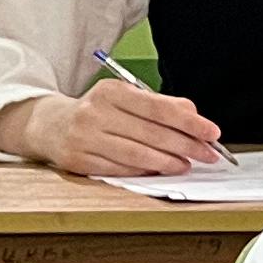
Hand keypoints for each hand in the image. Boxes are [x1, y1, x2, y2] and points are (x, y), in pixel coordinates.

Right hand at [6, 80, 221, 175]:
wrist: (50, 125)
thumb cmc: (98, 111)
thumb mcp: (126, 98)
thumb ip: (161, 105)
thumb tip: (195, 117)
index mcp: (110, 91)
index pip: (158, 108)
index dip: (189, 123)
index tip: (212, 133)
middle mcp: (94, 113)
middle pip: (151, 133)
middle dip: (186, 146)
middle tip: (208, 154)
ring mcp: (84, 138)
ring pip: (136, 154)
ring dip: (167, 162)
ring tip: (186, 165)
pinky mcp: (78, 161)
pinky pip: (119, 169)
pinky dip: (144, 171)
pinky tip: (160, 170)